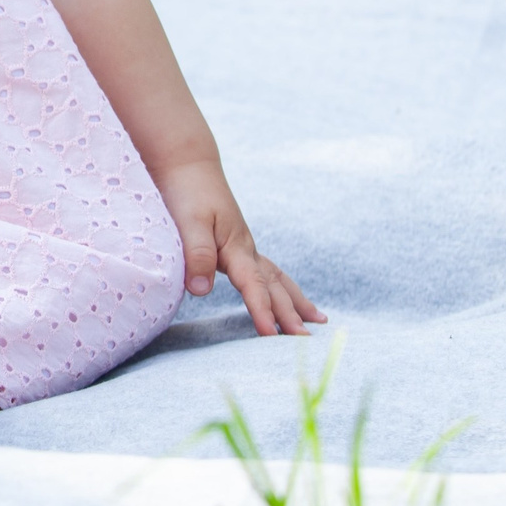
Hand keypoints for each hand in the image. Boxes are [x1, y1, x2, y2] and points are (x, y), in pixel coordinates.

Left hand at [154, 158, 325, 336]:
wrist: (188, 165)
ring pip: (277, 279)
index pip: (254, 286)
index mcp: (236, 246)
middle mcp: (246, 249)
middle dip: (290, 314)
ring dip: (295, 301)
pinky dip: (280, 287)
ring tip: (319, 320)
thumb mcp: (188, 222)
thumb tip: (202, 290)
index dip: (262, 311)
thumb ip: (196, 254)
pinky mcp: (237, 245)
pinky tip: (284, 295)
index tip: (271, 335)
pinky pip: (266, 272)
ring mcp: (244, 247)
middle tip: (306, 340)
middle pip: (274, 286)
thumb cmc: (187, 192)